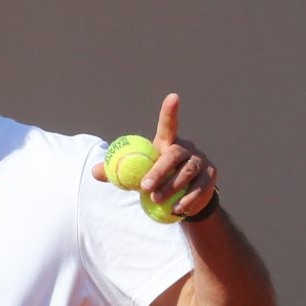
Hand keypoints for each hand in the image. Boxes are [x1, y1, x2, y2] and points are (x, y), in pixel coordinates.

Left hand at [92, 93, 218, 216]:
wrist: (182, 200)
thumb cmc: (155, 181)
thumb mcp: (136, 175)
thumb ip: (118, 171)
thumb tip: (94, 172)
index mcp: (167, 143)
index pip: (169, 124)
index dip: (170, 111)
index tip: (173, 96)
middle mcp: (186, 148)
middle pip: (174, 155)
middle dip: (159, 171)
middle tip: (145, 187)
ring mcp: (200, 161)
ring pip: (187, 173)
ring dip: (171, 188)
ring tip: (155, 200)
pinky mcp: (210, 177)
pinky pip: (199, 188)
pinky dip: (187, 200)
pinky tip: (176, 209)